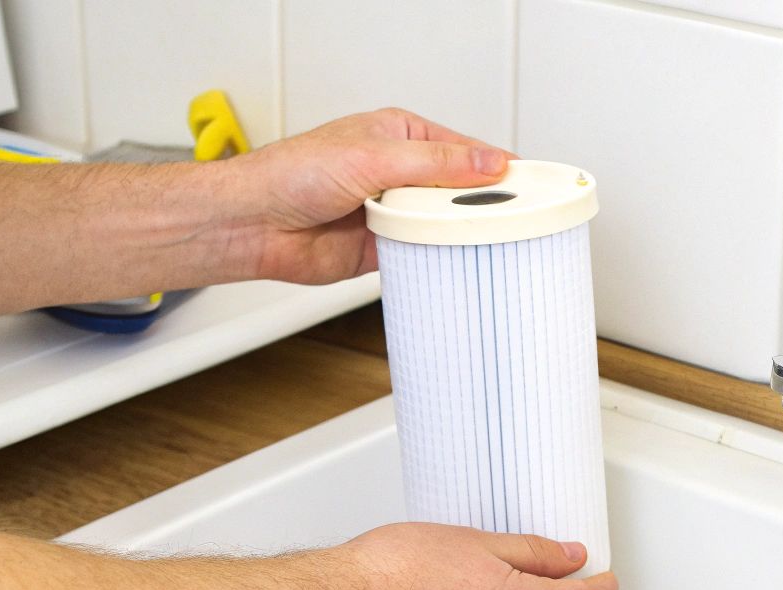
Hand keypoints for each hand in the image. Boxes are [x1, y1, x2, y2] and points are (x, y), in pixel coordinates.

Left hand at [223, 108, 514, 284]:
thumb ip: (436, 164)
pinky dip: (434, 258)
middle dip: (479, 205)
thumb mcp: (375, 157)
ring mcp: (392, 212)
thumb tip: (487, 162)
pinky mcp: (382, 248)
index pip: (464, 149)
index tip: (529, 183)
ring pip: (442, 225)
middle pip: (458, 191)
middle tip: (511, 219)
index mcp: (401, 136)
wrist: (254, 223)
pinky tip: (451, 260)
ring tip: (484, 240)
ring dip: (455, 234)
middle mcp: (399, 173)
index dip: (496, 167)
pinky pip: (421, 254)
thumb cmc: (293, 174)